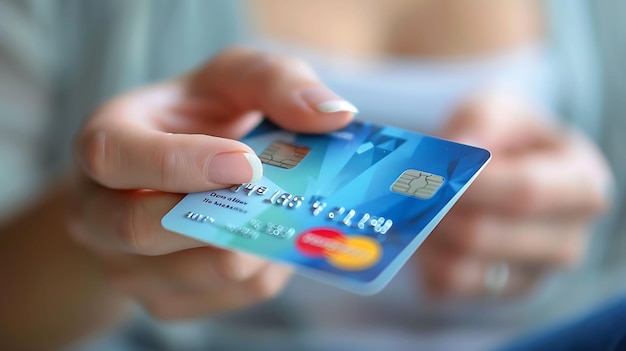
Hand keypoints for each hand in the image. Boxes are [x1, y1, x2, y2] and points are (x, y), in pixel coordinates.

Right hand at [67, 47, 354, 318]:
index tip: (248, 163)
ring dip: (258, 242)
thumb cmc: (205, 121)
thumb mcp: (235, 79)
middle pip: (144, 231)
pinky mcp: (165, 301)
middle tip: (280, 195)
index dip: (181, 163)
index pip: (115, 158)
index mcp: (107, 143)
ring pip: (197, 274)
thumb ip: (276, 82)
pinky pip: (228, 298)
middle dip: (224, 216)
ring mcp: (127, 266)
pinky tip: (272, 236)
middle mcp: (99, 212)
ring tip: (284, 210)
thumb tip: (334, 115)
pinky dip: (266, 268)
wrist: (183, 173)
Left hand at [418, 92, 612, 298]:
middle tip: (411, 179)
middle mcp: (566, 240)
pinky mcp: (497, 293)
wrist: (503, 172)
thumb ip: (482, 121)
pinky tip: (426, 225)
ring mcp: (533, 275)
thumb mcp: (499, 110)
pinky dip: (421, 253)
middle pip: (480, 233)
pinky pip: (442, 283)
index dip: (469, 182)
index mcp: (582, 186)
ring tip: (418, 198)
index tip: (434, 166)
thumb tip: (459, 149)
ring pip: (456, 264)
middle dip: (433, 204)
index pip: (524, 193)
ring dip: (421, 229)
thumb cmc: (505, 138)